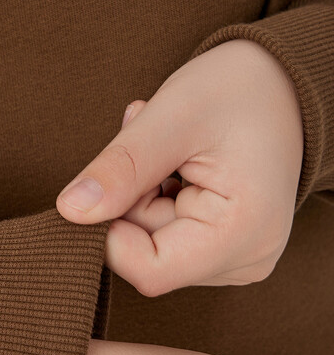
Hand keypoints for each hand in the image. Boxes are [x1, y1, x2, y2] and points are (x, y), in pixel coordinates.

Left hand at [55, 39, 304, 295]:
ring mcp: (237, 259)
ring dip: (142, 193)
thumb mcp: (173, 117)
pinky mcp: (225, 251)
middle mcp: (246, 261)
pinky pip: (166, 237)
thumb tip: (70, 212)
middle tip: (149, 141)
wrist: (284, 84)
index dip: (115, 228)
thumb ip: (121, 168)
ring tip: (169, 146)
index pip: (148, 270)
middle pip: (147, 255)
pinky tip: (175, 163)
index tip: (122, 174)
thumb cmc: (239, 89)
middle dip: (132, 198)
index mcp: (242, 234)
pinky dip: (156, 197)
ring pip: (150, 245)